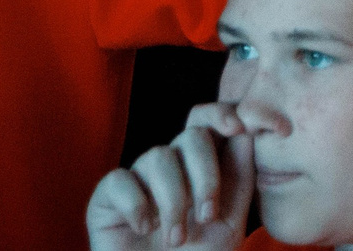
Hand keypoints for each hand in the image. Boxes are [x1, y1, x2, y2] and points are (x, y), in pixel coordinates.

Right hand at [86, 103, 252, 250]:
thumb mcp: (229, 223)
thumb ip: (240, 180)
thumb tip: (245, 134)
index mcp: (200, 163)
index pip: (207, 119)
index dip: (221, 114)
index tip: (238, 128)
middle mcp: (170, 163)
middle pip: (191, 136)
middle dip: (206, 176)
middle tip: (207, 217)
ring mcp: (138, 177)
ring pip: (158, 157)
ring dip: (173, 201)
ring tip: (177, 239)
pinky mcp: (107, 197)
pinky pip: (119, 180)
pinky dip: (136, 205)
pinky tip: (144, 229)